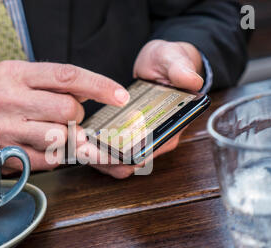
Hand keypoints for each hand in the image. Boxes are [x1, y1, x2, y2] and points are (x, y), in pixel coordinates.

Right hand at [0, 61, 129, 173]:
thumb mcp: (16, 78)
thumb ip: (52, 84)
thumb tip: (90, 93)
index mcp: (15, 73)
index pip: (67, 75)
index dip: (99, 86)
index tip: (121, 96)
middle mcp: (9, 99)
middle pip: (69, 110)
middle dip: (77, 116)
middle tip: (66, 117)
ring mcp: (7, 130)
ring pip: (61, 137)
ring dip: (68, 137)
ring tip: (52, 131)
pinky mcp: (9, 156)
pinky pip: (50, 159)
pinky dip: (56, 154)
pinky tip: (42, 145)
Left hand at [82, 40, 203, 178]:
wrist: (161, 66)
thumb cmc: (170, 64)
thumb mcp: (174, 60)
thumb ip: (181, 69)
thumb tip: (191, 80)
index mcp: (172, 126)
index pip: (152, 150)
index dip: (130, 155)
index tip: (110, 150)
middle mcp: (158, 139)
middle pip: (132, 163)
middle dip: (108, 160)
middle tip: (84, 150)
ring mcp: (141, 140)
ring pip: (119, 164)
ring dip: (99, 159)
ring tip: (78, 147)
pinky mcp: (127, 137)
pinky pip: (111, 153)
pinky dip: (97, 152)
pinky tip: (81, 143)